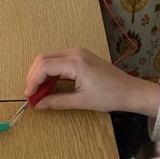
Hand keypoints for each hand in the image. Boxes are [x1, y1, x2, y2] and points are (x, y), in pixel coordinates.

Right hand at [24, 49, 159, 115]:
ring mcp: (78, 53)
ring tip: (38, 92)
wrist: (130, 91)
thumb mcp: (81, 101)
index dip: (32, 81)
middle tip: (31, 94)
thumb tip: (38, 105)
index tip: (29, 96)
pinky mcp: (80, 56)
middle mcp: (75, 53)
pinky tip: (49, 85)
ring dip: (40, 74)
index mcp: (75, 62)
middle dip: (33, 76)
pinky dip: (50, 72)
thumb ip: (56, 102)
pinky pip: (58, 60)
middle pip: (43, 58)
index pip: (44, 66)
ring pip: (49, 58)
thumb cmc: (110, 96)